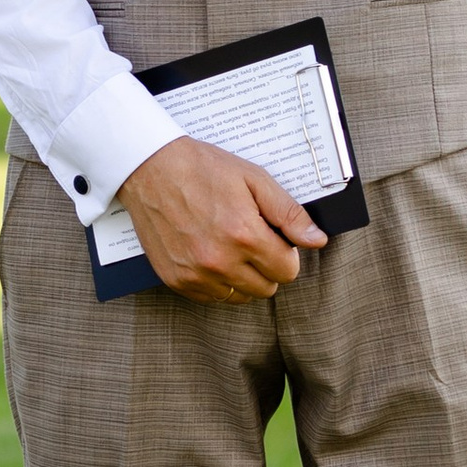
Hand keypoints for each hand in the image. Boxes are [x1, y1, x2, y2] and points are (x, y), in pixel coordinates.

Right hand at [118, 134, 325, 300]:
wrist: (149, 168)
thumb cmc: (203, 169)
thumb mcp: (254, 179)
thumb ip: (289, 213)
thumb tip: (317, 240)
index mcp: (244, 235)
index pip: (288, 271)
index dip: (285, 252)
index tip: (272, 236)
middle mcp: (220, 261)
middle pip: (266, 289)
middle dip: (266, 266)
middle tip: (250, 238)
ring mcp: (196, 274)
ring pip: (240, 297)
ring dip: (242, 277)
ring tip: (228, 245)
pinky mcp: (176, 280)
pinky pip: (211, 298)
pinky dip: (216, 282)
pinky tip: (209, 254)